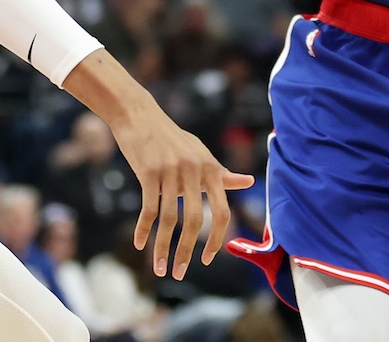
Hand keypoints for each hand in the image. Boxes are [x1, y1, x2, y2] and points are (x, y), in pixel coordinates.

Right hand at [111, 104, 253, 280]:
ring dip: (162, 248)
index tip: (206, 259)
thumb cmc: (172, 138)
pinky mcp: (148, 172)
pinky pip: (148, 208)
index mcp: (211, 169)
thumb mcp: (200, 152)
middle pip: (194, 221)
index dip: (217, 239)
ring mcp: (170, 171)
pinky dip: (143, 230)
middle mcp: (194, 171)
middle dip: (186, 251)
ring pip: (169, 219)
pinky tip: (139, 244)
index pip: (222, 212)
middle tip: (179, 273)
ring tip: (159, 268)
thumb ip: (222, 173)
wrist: (140, 115)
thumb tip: (249, 182)